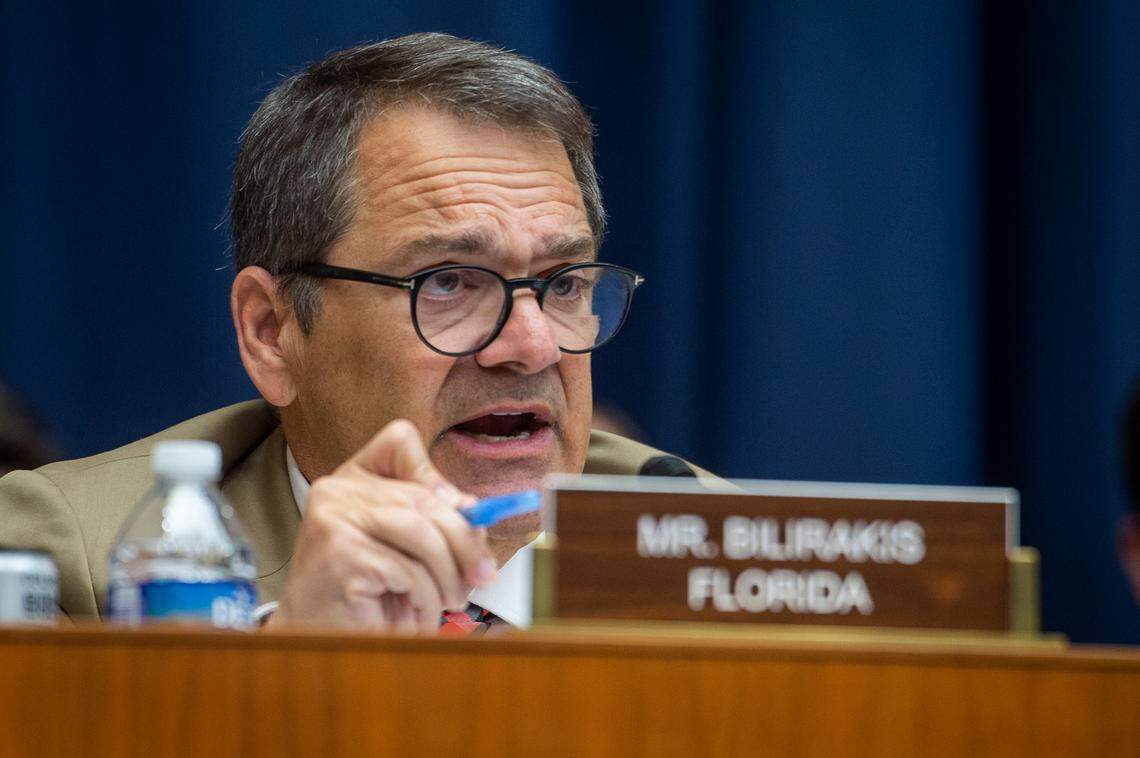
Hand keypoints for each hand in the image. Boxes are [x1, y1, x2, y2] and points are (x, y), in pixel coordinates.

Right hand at [266, 419, 496, 632]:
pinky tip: (418, 615)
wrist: (316, 636)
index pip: (399, 440)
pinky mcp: (339, 553)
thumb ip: (435, 522)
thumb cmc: (365, 592)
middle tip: (483, 574)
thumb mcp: (404, 547)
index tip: (464, 512)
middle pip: (423, 497)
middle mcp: (337, 489)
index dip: (436, 473)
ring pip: (421, 532)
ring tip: (450, 600)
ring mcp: (334, 518)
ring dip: (448, 574)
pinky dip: (426, 598)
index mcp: (353, 478)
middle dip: (464, 541)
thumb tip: (477, 515)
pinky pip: (408, 570)